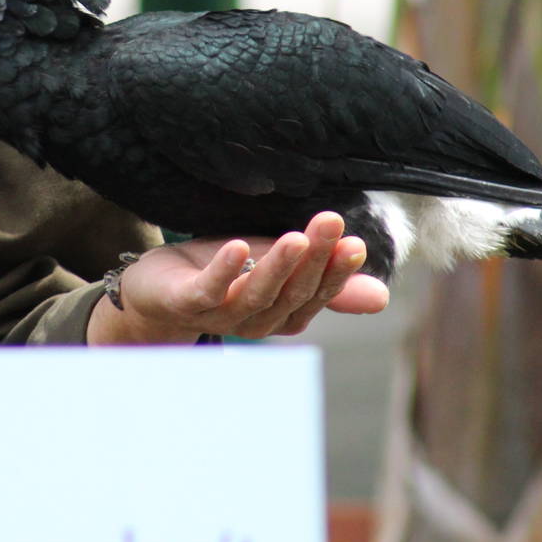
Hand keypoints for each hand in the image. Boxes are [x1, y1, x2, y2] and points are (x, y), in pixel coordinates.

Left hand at [85, 211, 389, 344]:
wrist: (157, 293)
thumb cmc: (224, 277)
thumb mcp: (278, 270)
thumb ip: (323, 280)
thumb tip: (383, 298)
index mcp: (283, 313)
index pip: (316, 294)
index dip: (336, 272)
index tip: (356, 243)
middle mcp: (257, 320)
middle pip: (292, 292)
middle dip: (315, 257)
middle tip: (332, 221)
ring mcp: (221, 314)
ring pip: (256, 294)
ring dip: (278, 266)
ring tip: (297, 238)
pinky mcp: (187, 301)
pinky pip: (208, 290)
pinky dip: (224, 270)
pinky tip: (237, 247)